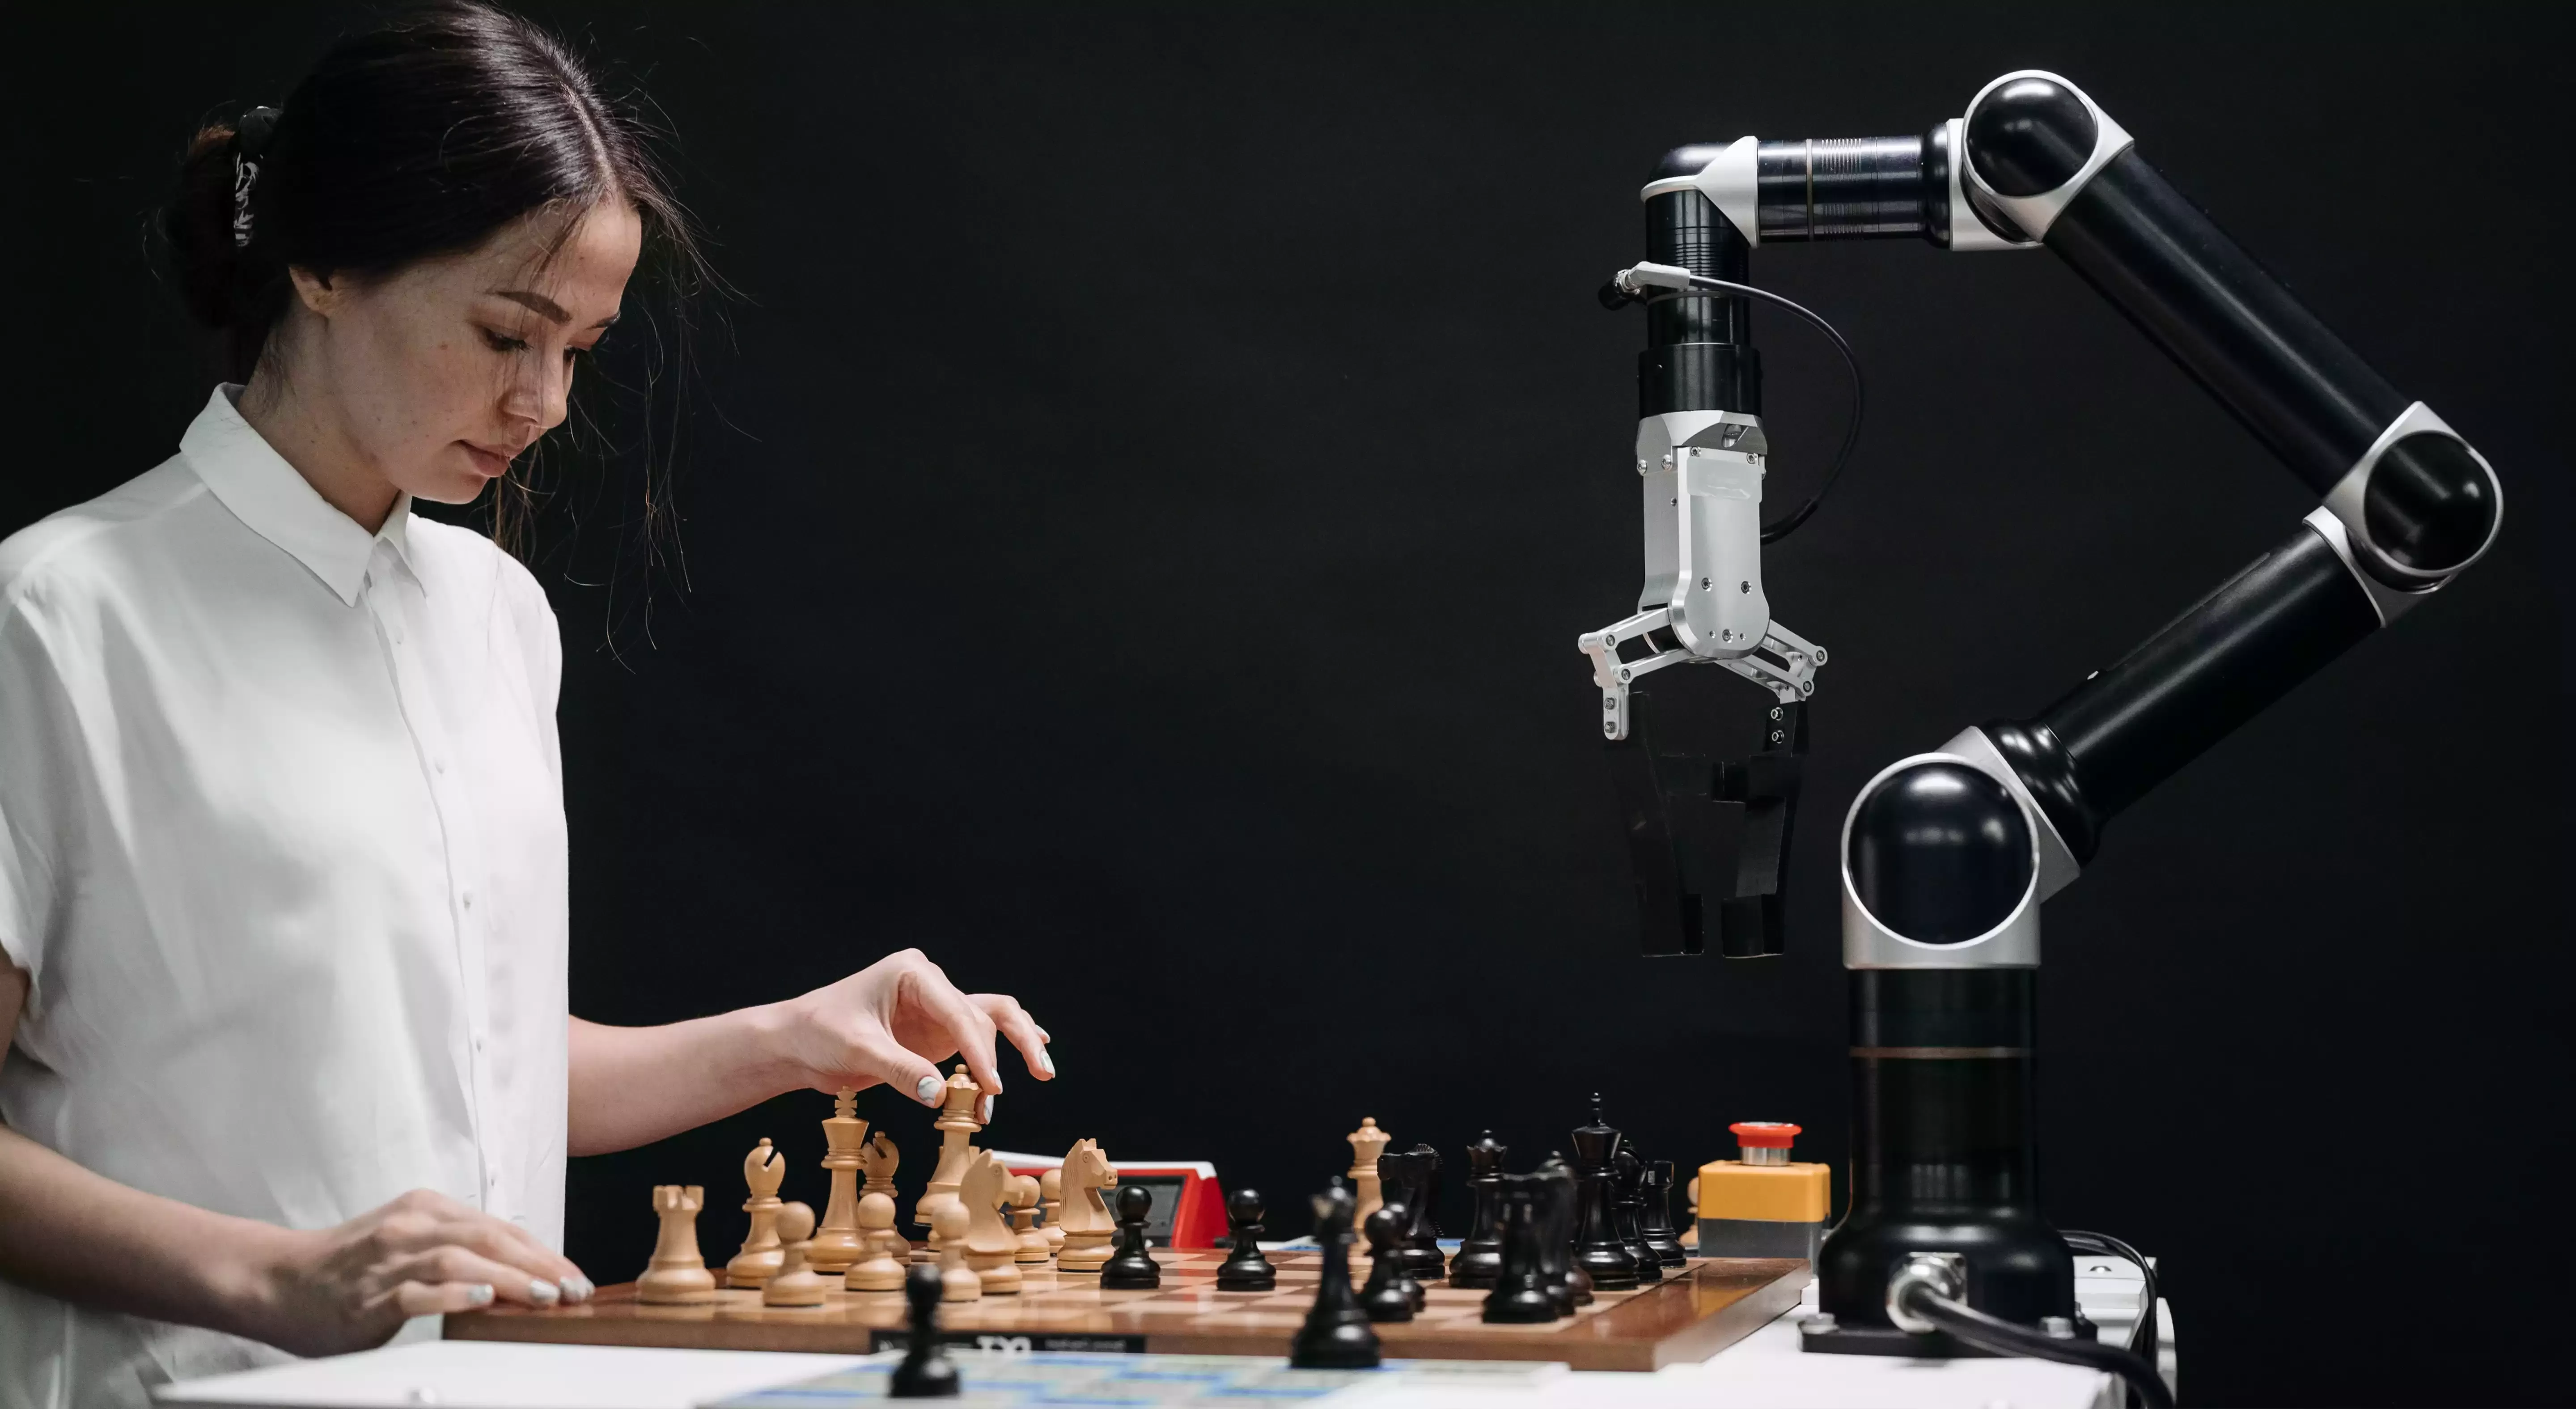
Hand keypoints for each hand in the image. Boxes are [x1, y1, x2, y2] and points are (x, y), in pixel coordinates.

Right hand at [243, 1189, 590, 1355]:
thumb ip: (456, 1247)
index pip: (499, 1227)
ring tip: (544, 1295)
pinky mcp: (368, 1295)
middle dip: (539, 1264)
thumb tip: (518, 1269)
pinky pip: (416, 1293)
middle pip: (488, 1237)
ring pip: (459, 1260)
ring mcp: (388, 1260)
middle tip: (574, 1288)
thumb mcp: (408, 1241)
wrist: (276, 1280)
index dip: (543, 1251)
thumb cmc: (349, 1266)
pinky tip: (482, 1301)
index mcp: (426, 1209)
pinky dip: (453, 1295)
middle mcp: (410, 1227)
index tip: (575, 1275)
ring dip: (508, 1278)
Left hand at [770, 948, 1052, 1106]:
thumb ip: (900, 1070)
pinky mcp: (934, 1031)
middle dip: (1007, 1050)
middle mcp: (930, 985)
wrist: (795, 1041)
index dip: (980, 1050)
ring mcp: (935, 1008)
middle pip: (984, 1015)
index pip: (959, 1012)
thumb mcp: (857, 1050)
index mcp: (913, 973)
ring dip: (1010, 1052)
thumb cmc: (818, 1033)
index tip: (991, 1084)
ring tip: (1041, 1074)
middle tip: (1038, 1075)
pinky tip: (1035, 1051)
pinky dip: (1000, 1050)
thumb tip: (941, 1095)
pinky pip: (976, 1038)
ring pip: (988, 1023)